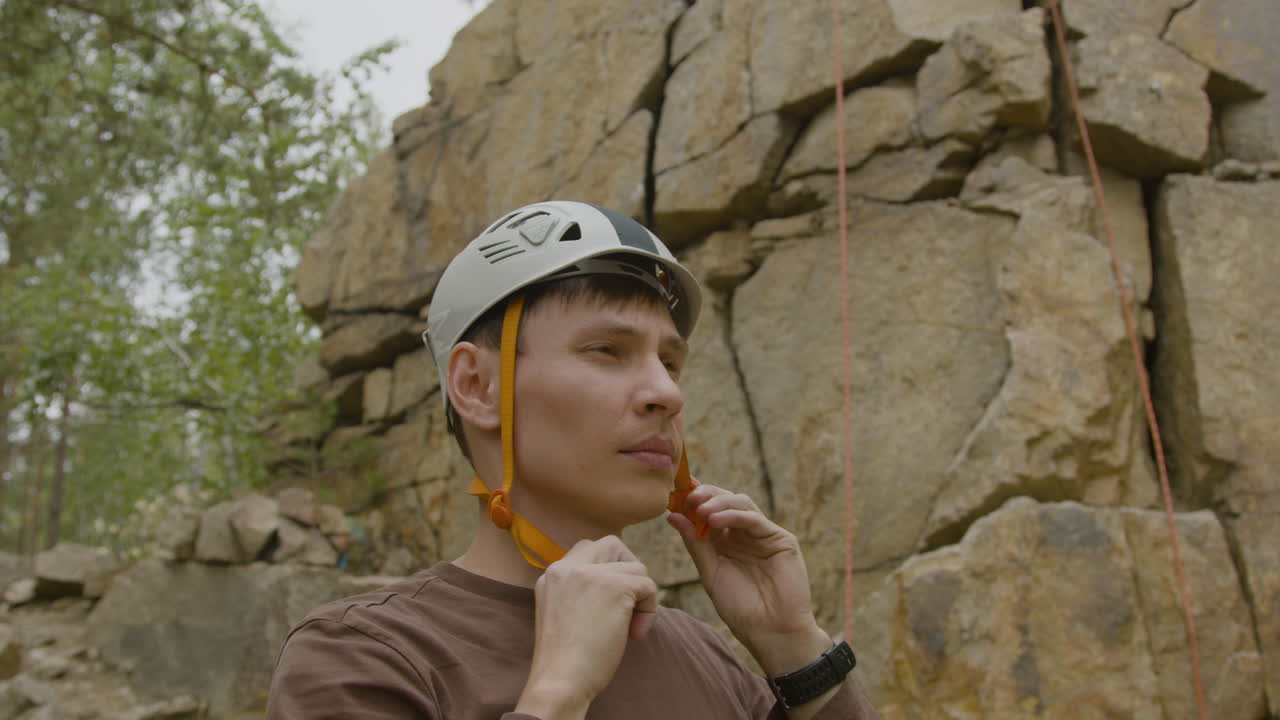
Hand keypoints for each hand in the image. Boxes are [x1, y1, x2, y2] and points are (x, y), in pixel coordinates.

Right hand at [515, 536, 657, 719]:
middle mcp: (567, 567)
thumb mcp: (562, 612)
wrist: (560, 681)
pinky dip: (649, 610)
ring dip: (639, 598)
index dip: (607, 572)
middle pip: (612, 544)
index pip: (588, 549)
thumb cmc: (566, 659)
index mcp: (552, 573)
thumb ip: (580, 590)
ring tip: (627, 628)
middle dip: (627, 571)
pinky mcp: (614, 587)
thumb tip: (620, 582)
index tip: (606, 605)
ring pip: (636, 567)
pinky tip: (634, 635)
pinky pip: (648, 585)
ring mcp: (590, 574)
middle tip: (626, 605)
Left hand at [668, 483, 830, 676]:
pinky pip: (756, 519)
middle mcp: (744, 534)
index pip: (709, 511)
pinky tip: (715, 520)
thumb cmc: (740, 608)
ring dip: (719, 502)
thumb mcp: (710, 573)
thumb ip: (695, 544)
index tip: (675, 494)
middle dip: (706, 495)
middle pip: (726, 501)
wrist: (770, 631)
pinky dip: (734, 515)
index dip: (694, 500)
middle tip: (688, 497)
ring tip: (701, 510)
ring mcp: (763, 535)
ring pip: (741, 504)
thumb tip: (673, 516)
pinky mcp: (781, 539)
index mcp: (726, 541)